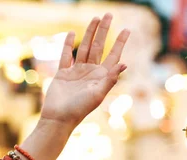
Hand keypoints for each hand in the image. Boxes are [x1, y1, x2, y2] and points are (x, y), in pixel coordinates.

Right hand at [40, 13, 129, 127]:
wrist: (59, 118)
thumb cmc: (80, 109)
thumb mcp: (98, 94)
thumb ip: (110, 79)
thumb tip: (124, 63)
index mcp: (102, 77)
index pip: (113, 56)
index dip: (120, 42)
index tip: (127, 29)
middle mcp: (91, 72)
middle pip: (99, 46)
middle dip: (104, 30)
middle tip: (108, 14)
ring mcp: (77, 72)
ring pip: (85, 47)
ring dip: (90, 33)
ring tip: (95, 18)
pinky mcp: (63, 73)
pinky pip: (66, 56)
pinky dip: (68, 44)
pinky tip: (71, 33)